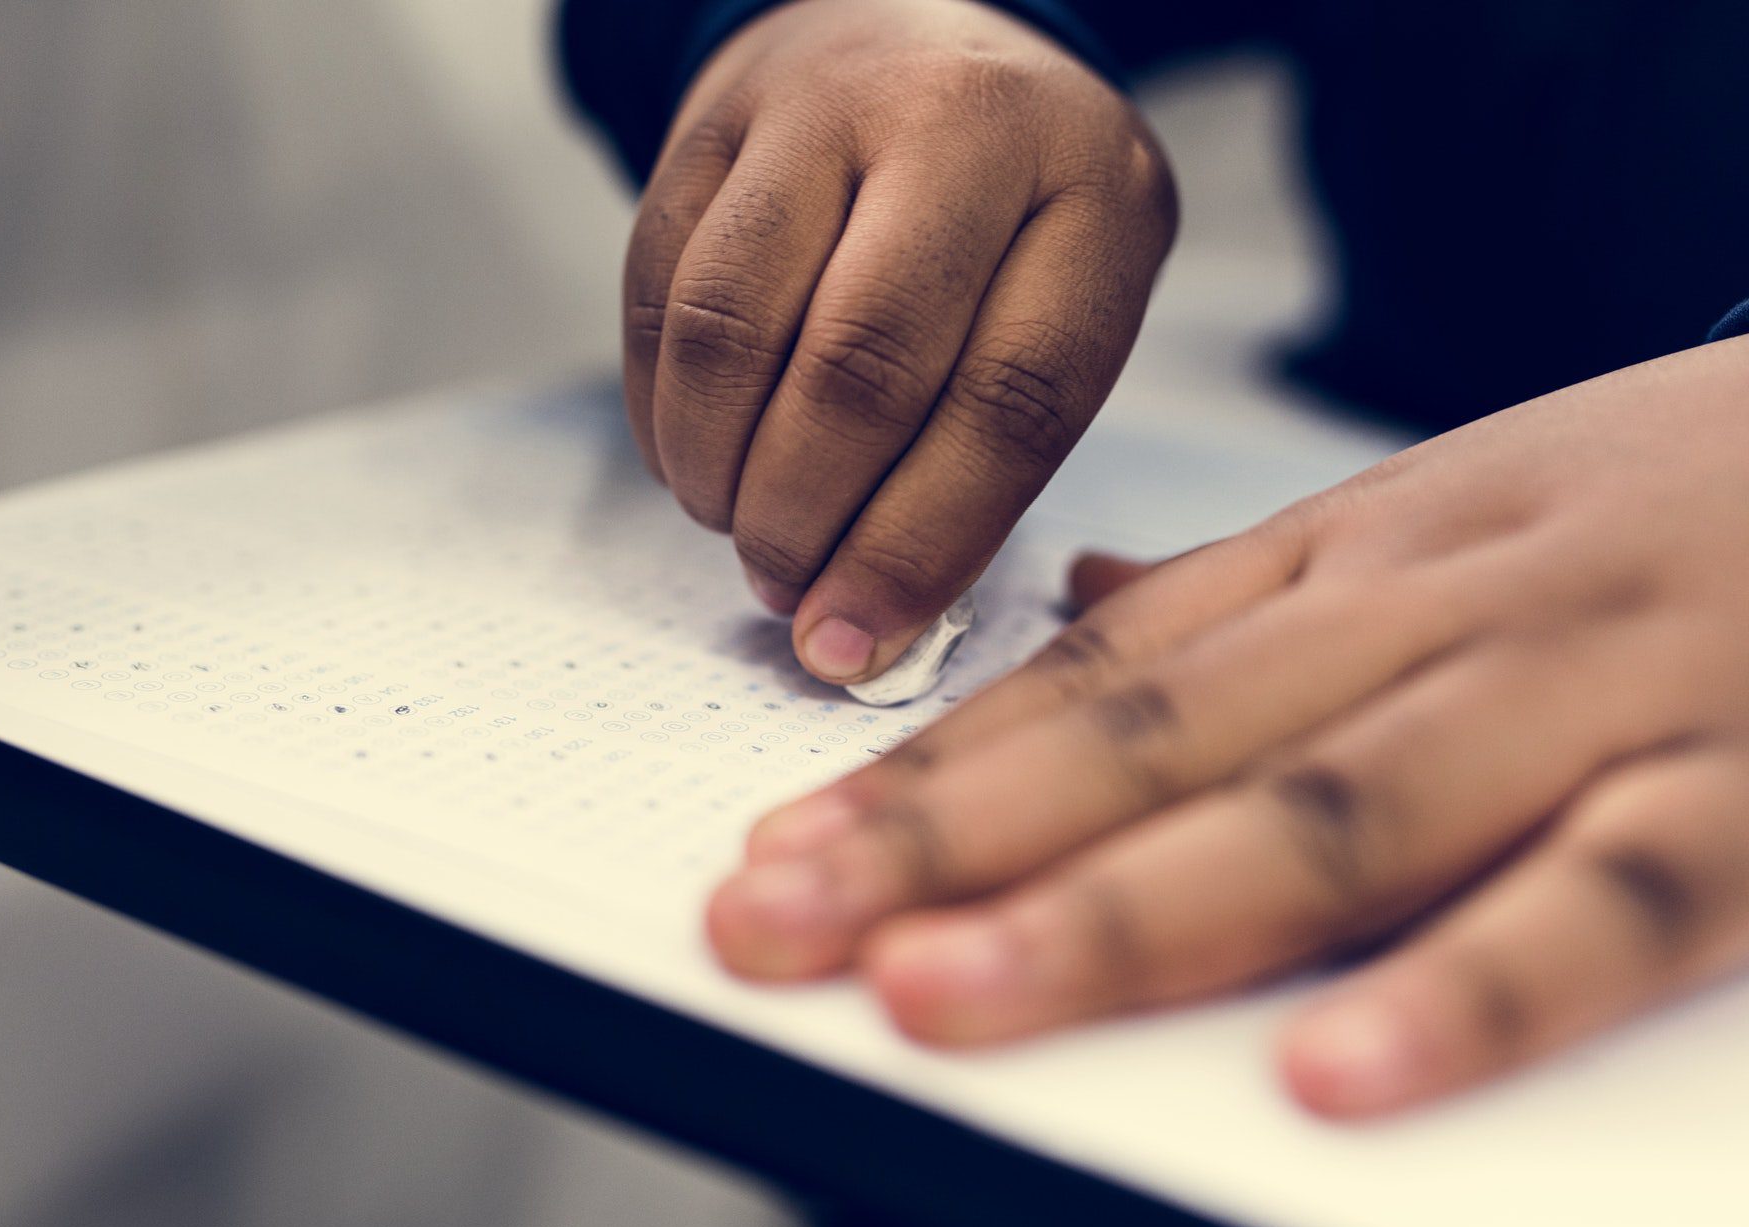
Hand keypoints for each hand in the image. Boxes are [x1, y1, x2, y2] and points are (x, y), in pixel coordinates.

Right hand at [625, 0, 1174, 682]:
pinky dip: (663, 410)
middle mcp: (960, 126)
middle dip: (804, 519)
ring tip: (737, 525)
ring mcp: (823, 108)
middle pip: (860, 367)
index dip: (918, 548)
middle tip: (786, 589)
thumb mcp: (1063, 299)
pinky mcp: (711, 123)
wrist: (908, 26)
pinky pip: (658, 293)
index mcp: (1091, 193)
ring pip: (732, 327)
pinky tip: (695, 458)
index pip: (1008, 405)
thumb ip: (993, 449)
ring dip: (717, 471)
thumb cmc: (1003, 213)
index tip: (854, 643)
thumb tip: (866, 623)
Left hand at [707, 335, 1748, 1118]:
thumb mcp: (1440, 505)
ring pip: (1321, 817)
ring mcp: (1578, 704)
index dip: (925, 770)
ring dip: (1118, 914)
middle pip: (1154, 743)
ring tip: (947, 996)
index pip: (1097, 676)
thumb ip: (1259, 585)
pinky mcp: (1745, 802)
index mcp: (1351, 556)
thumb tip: (1086, 596)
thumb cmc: (1653, 498)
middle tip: (775, 921)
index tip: (782, 848)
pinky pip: (1595, 907)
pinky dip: (1464, 990)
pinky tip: (1326, 1075)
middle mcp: (1427, 620)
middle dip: (946, 843)